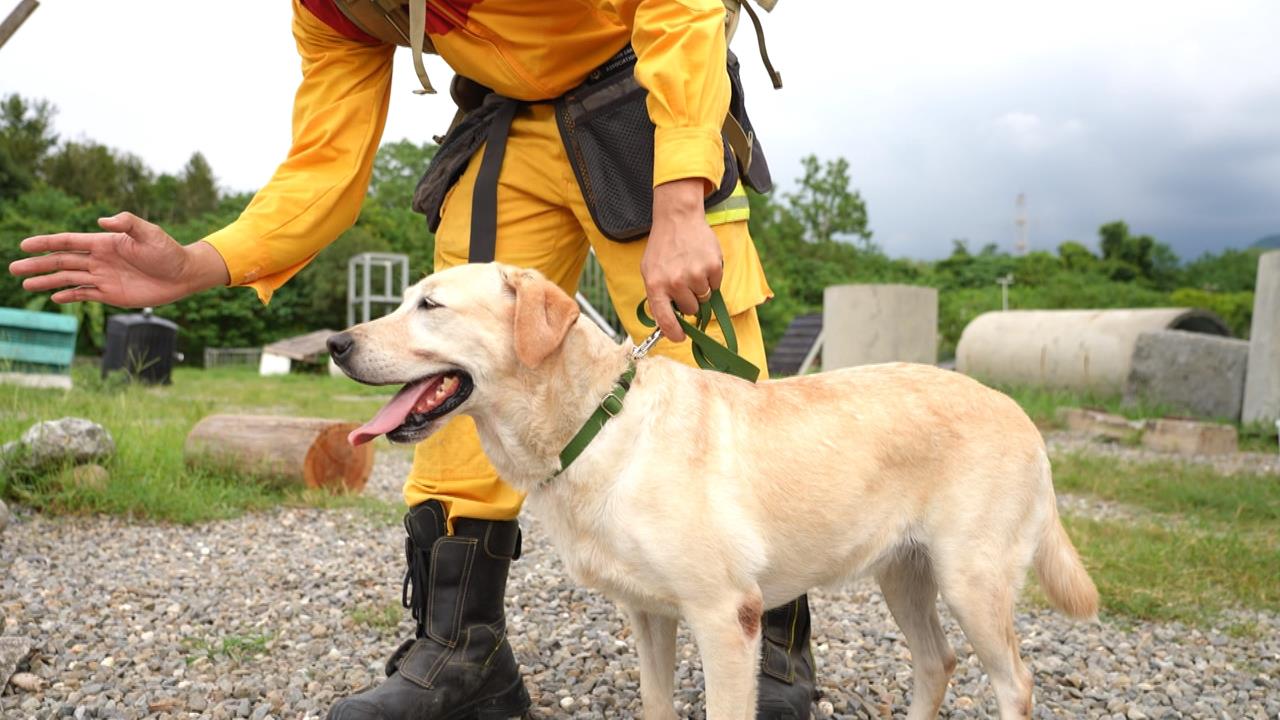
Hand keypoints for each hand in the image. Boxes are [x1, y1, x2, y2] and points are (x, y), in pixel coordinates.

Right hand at [8, 212, 229, 306]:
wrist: (184, 275)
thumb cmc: (168, 251)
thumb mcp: (150, 232)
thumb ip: (127, 223)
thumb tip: (101, 221)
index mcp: (104, 243)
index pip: (68, 242)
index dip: (46, 243)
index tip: (25, 245)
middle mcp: (99, 260)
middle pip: (61, 261)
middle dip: (38, 264)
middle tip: (13, 267)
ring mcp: (103, 277)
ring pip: (68, 279)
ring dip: (46, 282)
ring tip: (25, 284)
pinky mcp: (111, 294)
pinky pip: (85, 295)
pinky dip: (69, 296)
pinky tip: (54, 298)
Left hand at [641, 178, 723, 341]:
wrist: (677, 218)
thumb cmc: (663, 247)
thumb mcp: (650, 272)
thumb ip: (658, 297)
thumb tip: (669, 323)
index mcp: (656, 285)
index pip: (666, 320)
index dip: (674, 333)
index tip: (680, 337)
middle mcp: (675, 282)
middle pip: (690, 309)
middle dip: (689, 301)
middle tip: (684, 282)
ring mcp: (695, 274)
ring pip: (704, 298)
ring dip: (700, 288)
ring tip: (691, 268)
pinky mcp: (713, 266)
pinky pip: (715, 286)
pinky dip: (711, 278)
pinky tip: (701, 262)